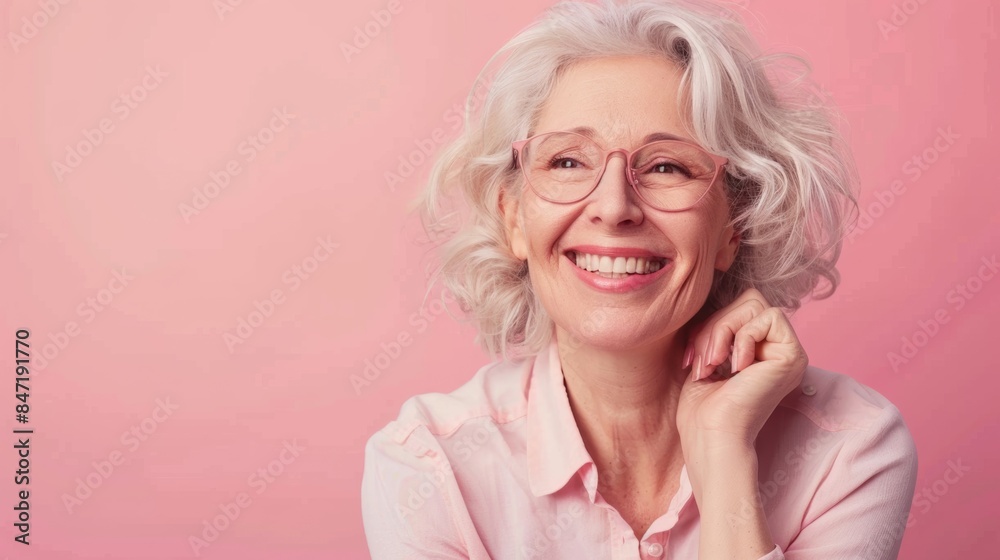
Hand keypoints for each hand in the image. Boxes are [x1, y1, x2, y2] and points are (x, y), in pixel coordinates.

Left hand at [676, 288, 808, 451]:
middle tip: (705, 361)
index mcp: (759, 351)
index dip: (710, 325)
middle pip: (747, 299)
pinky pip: (768, 316)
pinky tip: (735, 368)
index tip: (693, 360)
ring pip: (754, 303)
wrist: (712, 437)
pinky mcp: (794, 356)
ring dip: (723, 330)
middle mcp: (778, 350)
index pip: (738, 307)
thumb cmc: (703, 408)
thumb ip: (716, 328)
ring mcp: (789, 353)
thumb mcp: (705, 355)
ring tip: (715, 363)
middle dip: (716, 325)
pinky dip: (742, 337)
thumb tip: (710, 298)